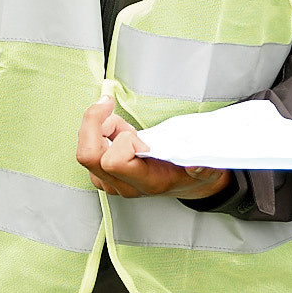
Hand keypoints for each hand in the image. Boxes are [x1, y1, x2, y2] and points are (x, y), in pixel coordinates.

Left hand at [76, 97, 232, 199]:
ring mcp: (111, 182)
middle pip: (87, 155)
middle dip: (94, 124)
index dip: (123, 140)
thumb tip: (197, 166)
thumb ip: (203, 168)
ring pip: (85, 150)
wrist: (187, 186)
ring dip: (99, 128)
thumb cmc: (192, 173)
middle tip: (109, 107)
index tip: (141, 134)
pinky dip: (100, 133)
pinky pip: (90, 149)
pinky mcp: (104, 175)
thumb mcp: (206, 169)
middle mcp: (124, 185)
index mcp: (146, 182)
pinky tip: (119, 132)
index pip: (113, 161)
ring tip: (124, 126)